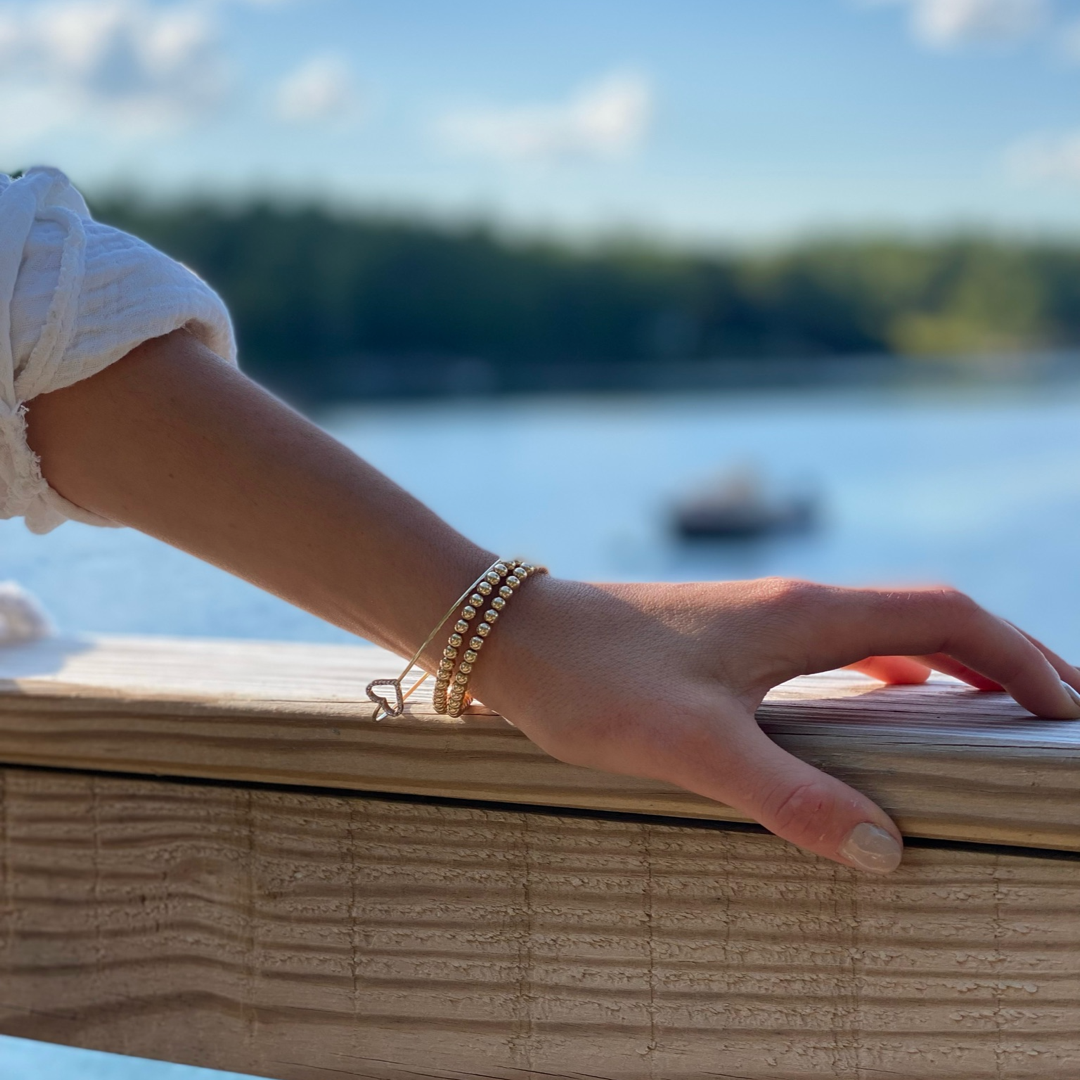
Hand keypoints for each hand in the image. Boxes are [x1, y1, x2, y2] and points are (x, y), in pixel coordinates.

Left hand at [475, 576, 1079, 873]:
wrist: (512, 633)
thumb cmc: (593, 679)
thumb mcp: (691, 745)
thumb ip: (788, 796)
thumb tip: (888, 851)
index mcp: (803, 615)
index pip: (946, 616)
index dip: (1018, 655)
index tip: (1068, 707)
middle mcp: (791, 605)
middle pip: (925, 615)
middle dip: (999, 657)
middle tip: (1054, 709)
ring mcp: (758, 619)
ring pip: (878, 629)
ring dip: (944, 662)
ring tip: (987, 709)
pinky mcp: (725, 639)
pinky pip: (831, 647)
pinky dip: (882, 671)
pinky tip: (874, 705)